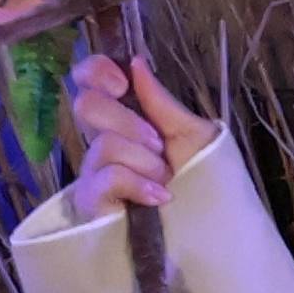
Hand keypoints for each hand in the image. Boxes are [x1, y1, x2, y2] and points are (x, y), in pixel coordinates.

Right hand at [58, 52, 216, 224]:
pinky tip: (160, 196)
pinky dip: (140, 185)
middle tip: (158, 145)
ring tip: (166, 180)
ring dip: (146, 162)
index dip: (96, 71)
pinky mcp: (91, 203)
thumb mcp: (191, 134)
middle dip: (129, 123)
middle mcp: (100, 142)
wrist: (207, 230)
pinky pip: (108, 178)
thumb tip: (135, 62)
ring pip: (104, 145)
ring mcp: (92, 173)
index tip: (121, 82)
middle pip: (86, 106)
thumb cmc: (199, 180)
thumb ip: (161, 102)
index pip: (87, 81)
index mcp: (122, 119)